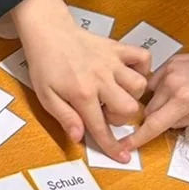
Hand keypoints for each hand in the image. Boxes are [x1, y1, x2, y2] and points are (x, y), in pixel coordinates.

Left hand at [12, 0, 147, 158]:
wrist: (48, 31)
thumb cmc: (45, 64)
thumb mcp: (46, 96)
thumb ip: (64, 117)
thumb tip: (78, 137)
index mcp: (82, 94)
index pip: (101, 127)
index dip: (112, 146)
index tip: (122, 157)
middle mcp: (101, 79)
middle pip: (129, 108)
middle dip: (121, 118)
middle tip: (106, 113)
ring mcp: (112, 63)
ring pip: (139, 86)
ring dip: (132, 96)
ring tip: (116, 95)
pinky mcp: (117, 49)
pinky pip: (143, 57)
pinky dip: (143, 68)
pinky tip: (130, 74)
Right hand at [127, 44, 188, 150]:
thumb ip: (185, 124)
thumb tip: (167, 126)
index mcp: (184, 100)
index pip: (153, 125)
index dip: (137, 138)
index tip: (125, 145)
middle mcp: (173, 83)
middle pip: (147, 110)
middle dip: (152, 121)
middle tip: (165, 125)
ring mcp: (171, 70)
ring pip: (149, 95)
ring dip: (156, 104)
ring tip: (173, 107)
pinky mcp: (173, 62)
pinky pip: (156, 80)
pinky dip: (160, 90)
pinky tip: (174, 93)